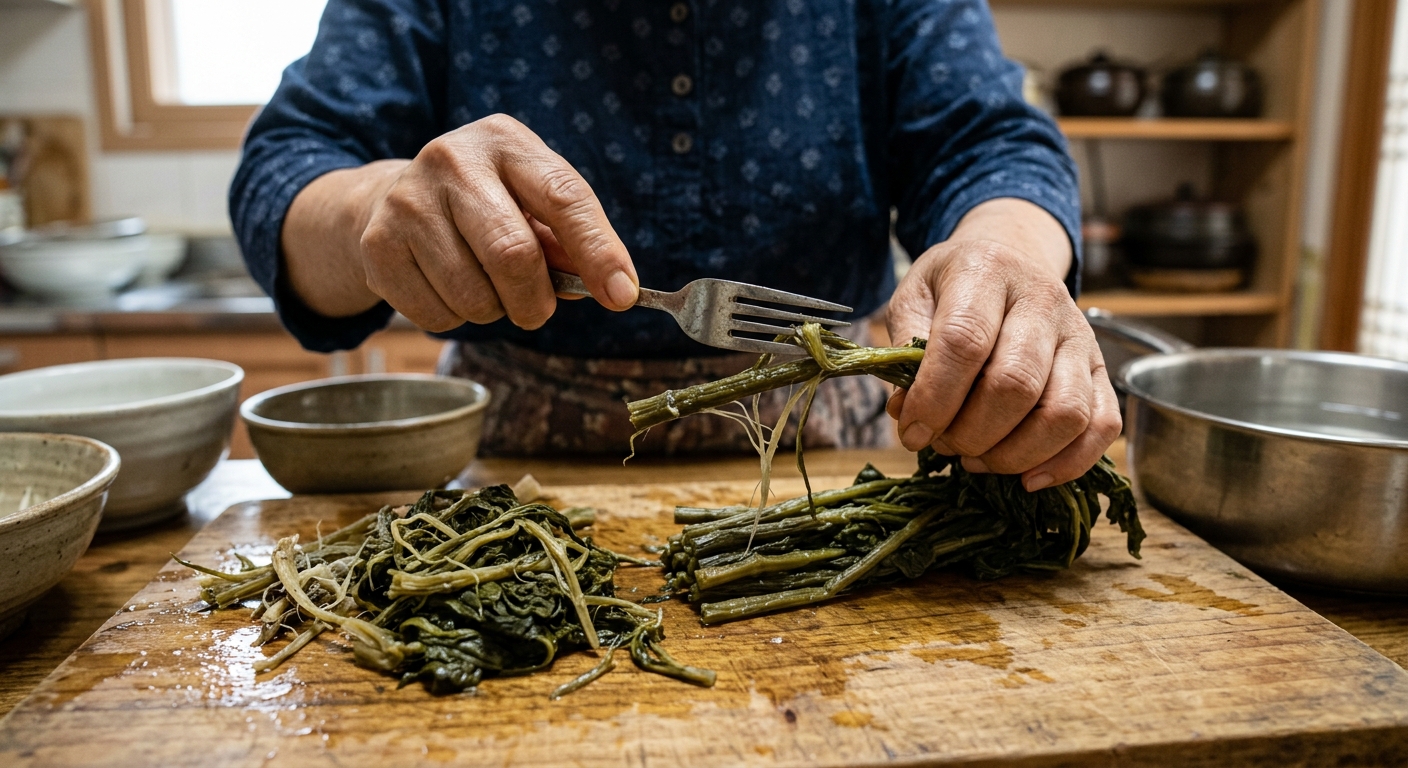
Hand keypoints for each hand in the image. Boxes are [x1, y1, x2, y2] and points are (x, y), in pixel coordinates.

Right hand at [286, 114, 637, 330]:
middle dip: (535, 300)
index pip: (565, 198)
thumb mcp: (530, 202)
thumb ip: (570, 241)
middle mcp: (453, 160)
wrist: (388, 201)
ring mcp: (408, 201)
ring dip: (493, 311)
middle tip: (536, 310)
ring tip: (483, 286)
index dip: (599, 253)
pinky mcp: (378, 245)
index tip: (622, 297)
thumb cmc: (483, 205)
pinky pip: (438, 315)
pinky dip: (455, 318)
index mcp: (506, 141)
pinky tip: (446, 287)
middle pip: (514, 254)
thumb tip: (613, 287)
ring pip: (474, 296)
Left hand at [886, 219, 1120, 490]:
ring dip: (1015, 454)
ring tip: (978, 459)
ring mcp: (1080, 335)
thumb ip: (904, 352)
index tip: (913, 433)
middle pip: (1015, 384)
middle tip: (944, 445)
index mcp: (987, 272)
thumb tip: (907, 412)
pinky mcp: (1101, 367)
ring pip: (1065, 412)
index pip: (964, 343)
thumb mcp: (914, 298)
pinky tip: (1027, 477)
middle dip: (972, 433)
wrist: (1011, 255)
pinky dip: (1067, 463)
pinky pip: (1103, 425)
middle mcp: (1043, 300)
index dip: (936, 398)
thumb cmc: (954, 287)